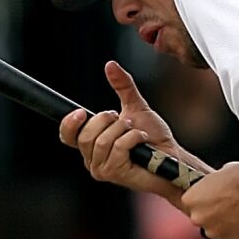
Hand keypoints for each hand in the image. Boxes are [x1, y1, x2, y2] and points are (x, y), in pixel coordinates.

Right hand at [59, 60, 186, 195]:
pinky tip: (141, 141)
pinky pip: (117, 147)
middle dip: (107, 121)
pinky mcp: (114, 173)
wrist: (172, 157)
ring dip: (123, 130)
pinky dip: (133, 138)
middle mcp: (92, 159)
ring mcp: (102, 169)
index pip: (67, 136)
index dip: (69, 123)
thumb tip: (110, 65)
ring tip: (135, 132)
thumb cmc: (154, 138)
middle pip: (85, 135)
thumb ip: (122, 87)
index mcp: (92, 144)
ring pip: (102, 141)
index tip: (81, 111)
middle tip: (126, 121)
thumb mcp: (135, 107)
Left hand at [182, 162, 238, 238]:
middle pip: (202, 217)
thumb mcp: (222, 172)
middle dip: (212, 212)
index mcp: (191, 199)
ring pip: (218, 229)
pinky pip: (233, 237)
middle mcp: (199, 218)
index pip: (181, 200)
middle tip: (228, 203)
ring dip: (226, 223)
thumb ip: (213, 184)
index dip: (192, 198)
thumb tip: (218, 186)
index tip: (197, 196)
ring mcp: (215, 232)